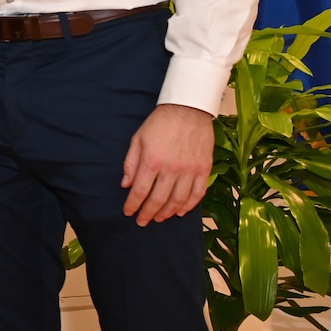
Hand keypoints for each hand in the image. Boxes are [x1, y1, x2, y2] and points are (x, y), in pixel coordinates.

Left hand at [122, 103, 213, 225]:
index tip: (128, 212)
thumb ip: (131, 163)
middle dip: (148, 214)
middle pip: (159, 199)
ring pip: (178, 200)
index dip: (133, 205)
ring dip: (167, 212)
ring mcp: (190, 170)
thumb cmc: (160, 123)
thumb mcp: (138, 139)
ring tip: (159, 218)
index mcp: (152, 161)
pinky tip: (181, 211)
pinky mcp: (204, 168)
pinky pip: (198, 193)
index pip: (140, 191)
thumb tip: (126, 185)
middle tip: (142, 221)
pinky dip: (190, 205)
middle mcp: (171, 169)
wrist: (188, 108)